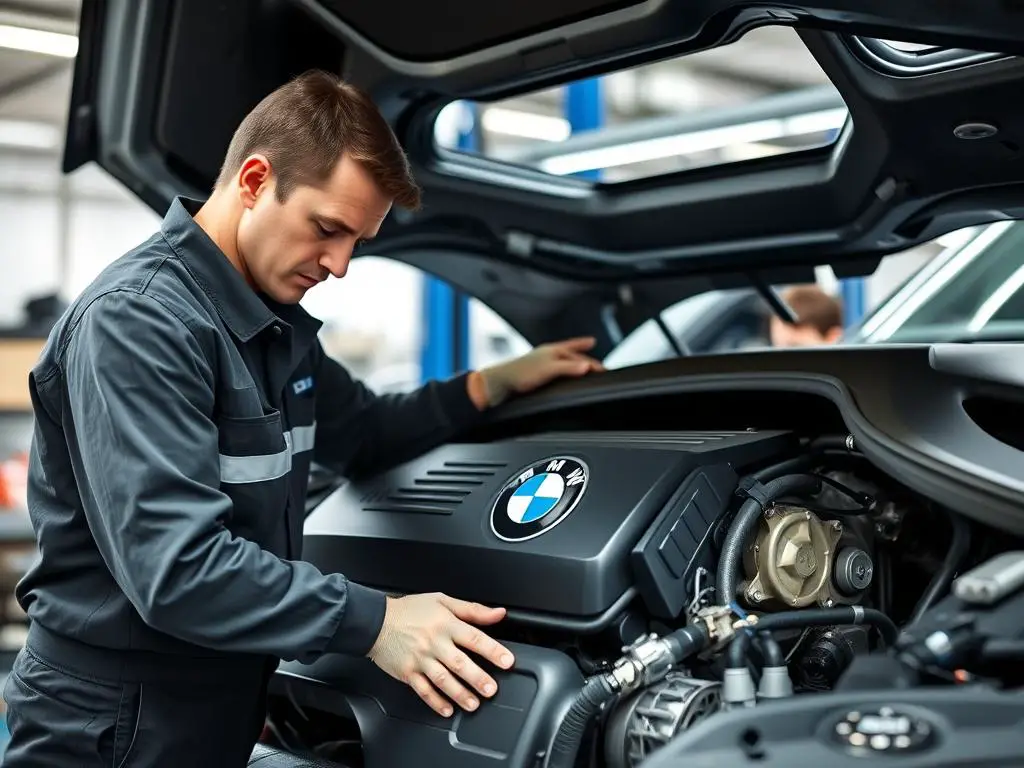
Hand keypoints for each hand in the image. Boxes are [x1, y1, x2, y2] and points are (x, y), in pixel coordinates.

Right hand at [367, 593, 514, 716]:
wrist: (375, 621)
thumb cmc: (410, 610)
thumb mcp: (442, 600)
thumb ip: (472, 609)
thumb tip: (498, 613)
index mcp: (446, 624)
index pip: (473, 638)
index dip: (492, 650)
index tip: (506, 661)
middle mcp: (434, 643)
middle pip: (459, 662)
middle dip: (477, 678)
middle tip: (491, 689)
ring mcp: (420, 659)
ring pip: (443, 679)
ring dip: (460, 694)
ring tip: (474, 703)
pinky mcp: (408, 673)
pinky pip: (423, 690)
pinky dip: (435, 701)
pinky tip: (447, 709)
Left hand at [477, 336, 604, 406]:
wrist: (499, 383)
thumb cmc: (521, 373)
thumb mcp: (549, 370)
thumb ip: (568, 368)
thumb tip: (587, 367)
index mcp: (551, 350)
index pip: (573, 348)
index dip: (583, 345)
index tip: (593, 342)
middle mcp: (546, 355)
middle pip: (570, 356)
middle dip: (583, 358)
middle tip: (595, 365)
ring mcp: (540, 364)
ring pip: (562, 363)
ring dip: (573, 365)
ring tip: (581, 369)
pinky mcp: (535, 375)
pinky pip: (555, 372)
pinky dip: (563, 373)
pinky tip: (561, 378)